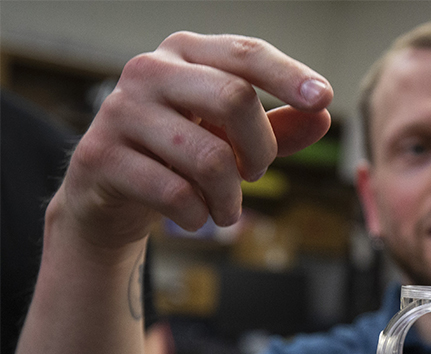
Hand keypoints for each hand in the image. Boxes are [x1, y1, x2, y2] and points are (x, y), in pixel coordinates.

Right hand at [54, 32, 332, 248]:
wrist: (110, 190)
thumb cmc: (182, 153)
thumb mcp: (233, 137)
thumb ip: (278, 128)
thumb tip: (322, 117)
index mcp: (186, 53)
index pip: (246, 54)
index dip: (288, 75)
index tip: (323, 99)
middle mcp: (150, 70)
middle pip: (234, 99)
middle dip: (260, 150)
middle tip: (255, 174)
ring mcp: (120, 111)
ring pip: (210, 158)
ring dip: (230, 198)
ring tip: (226, 209)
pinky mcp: (101, 156)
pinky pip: (175, 194)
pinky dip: (197, 215)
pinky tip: (193, 216)